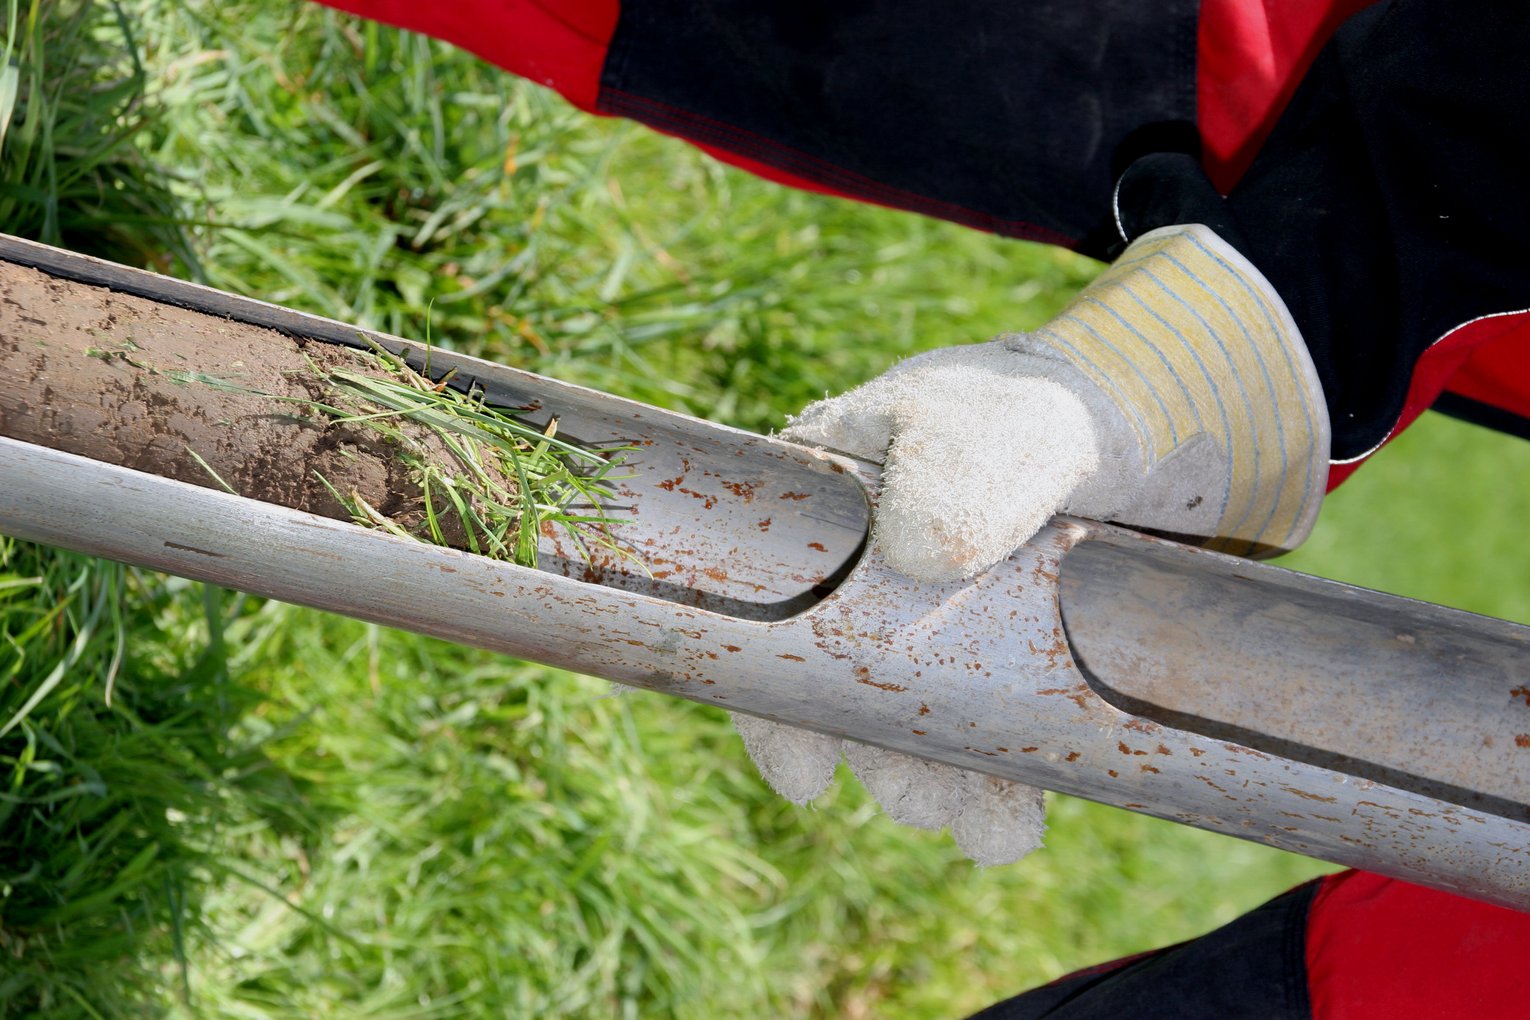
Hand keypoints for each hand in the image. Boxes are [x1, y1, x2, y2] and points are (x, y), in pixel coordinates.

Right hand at [737, 224, 1329, 863]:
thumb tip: (919, 558)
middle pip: (838, 695)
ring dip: (934, 789)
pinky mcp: (993, 670)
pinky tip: (1009, 824)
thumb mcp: (994, 424)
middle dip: (877, 760)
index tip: (806, 773)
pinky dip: (992, 792)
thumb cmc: (1038, 410)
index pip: (768, 621)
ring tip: (986, 826)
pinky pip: (976, 744)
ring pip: (908, 732)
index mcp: (821, 514)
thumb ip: (957, 471)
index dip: (774, 707)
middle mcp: (861, 584)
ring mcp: (926, 631)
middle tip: (919, 797)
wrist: (1142, 431)